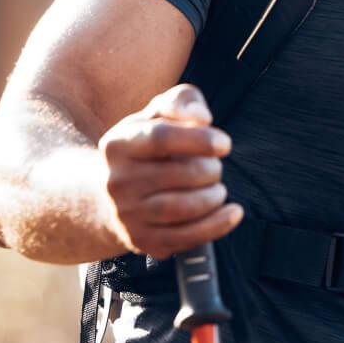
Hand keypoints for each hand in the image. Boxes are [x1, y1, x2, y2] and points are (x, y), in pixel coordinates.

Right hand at [96, 84, 243, 259]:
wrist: (110, 196)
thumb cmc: (146, 147)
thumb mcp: (156, 115)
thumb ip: (180, 101)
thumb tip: (201, 117)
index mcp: (117, 144)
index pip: (162, 138)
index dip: (200, 139)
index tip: (225, 144)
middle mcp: (116, 181)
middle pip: (178, 174)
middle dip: (210, 169)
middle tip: (215, 167)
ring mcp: (127, 214)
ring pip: (181, 208)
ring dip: (213, 197)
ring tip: (218, 188)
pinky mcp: (141, 240)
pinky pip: (186, 237)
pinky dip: (217, 225)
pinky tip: (233, 212)